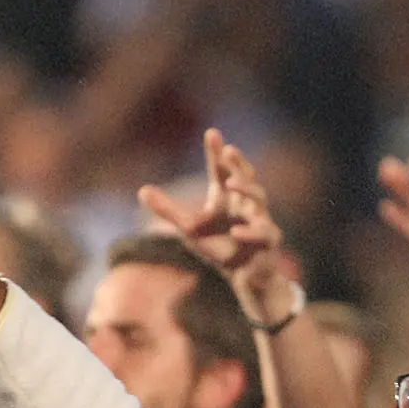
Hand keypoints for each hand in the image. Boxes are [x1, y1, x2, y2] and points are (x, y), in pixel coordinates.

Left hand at [138, 128, 292, 324]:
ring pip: (259, 198)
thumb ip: (168, 209)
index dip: (216, 153)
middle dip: (238, 163)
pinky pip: (263, 233)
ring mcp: (258, 219)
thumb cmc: (219, 246)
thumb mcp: (189, 227)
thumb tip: (141, 190)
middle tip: (229, 149)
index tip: (212, 133)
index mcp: (226, 196)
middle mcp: (244, 203)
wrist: (244, 274)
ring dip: (247, 189)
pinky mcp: (267, 241)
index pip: (221, 170)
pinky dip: (251, 232)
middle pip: (244, 177)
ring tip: (231, 182)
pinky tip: (237, 233)